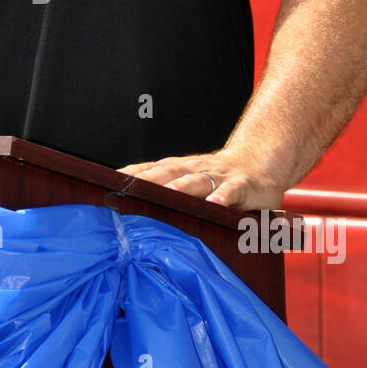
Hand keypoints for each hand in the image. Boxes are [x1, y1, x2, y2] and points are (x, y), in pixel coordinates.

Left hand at [116, 147, 286, 210]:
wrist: (257, 164)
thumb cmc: (214, 178)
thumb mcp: (187, 181)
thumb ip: (162, 190)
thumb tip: (126, 202)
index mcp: (178, 170)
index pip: (150, 171)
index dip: (131, 176)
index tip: (109, 183)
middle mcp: (195, 170)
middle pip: (168, 173)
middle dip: (149, 181)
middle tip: (129, 189)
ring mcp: (219, 176)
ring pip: (198, 180)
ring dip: (183, 187)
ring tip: (170, 195)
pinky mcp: (243, 185)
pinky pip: (233, 190)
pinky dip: (224, 196)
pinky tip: (216, 203)